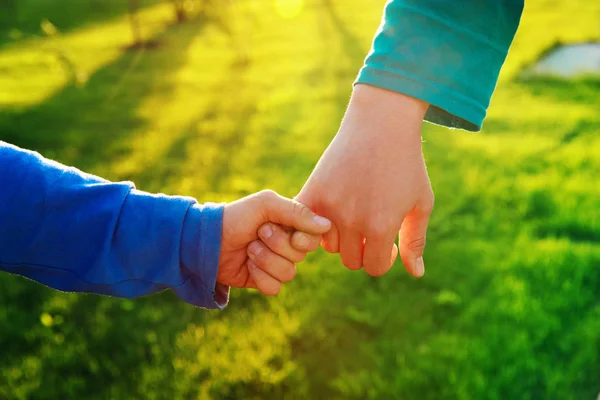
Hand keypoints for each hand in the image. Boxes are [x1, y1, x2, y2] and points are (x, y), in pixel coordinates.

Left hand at [218, 190, 329, 294]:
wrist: (207, 240)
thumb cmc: (236, 217)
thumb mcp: (266, 205)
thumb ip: (297, 212)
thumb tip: (327, 226)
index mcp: (291, 224)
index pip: (315, 238)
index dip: (303, 239)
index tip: (290, 232)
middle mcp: (287, 244)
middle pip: (301, 256)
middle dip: (277, 245)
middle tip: (258, 234)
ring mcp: (276, 263)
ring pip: (288, 273)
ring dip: (265, 260)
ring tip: (249, 249)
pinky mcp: (264, 281)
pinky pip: (275, 287)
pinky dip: (259, 277)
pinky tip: (247, 266)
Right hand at [294, 84, 433, 276]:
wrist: (381, 124)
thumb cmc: (407, 164)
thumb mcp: (420, 203)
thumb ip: (416, 241)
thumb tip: (416, 274)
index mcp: (380, 227)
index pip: (375, 267)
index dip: (385, 259)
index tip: (390, 242)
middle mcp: (351, 222)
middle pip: (351, 261)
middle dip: (364, 251)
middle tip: (371, 230)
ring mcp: (328, 207)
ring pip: (329, 246)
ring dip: (342, 238)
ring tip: (353, 216)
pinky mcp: (312, 193)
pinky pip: (305, 226)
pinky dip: (314, 226)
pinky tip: (330, 214)